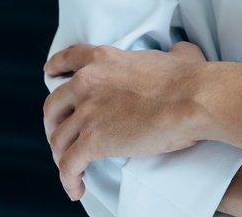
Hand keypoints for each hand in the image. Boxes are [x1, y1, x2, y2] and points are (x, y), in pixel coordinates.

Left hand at [42, 40, 208, 199]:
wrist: (193, 100)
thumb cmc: (191, 79)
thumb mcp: (177, 55)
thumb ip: (171, 52)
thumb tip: (181, 52)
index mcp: (105, 59)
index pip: (69, 59)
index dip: (55, 67)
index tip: (49, 74)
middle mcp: (89, 81)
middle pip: (53, 105)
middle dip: (53, 123)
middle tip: (61, 135)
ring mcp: (88, 111)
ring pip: (57, 139)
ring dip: (61, 156)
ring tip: (71, 169)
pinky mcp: (92, 140)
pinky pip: (68, 165)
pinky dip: (68, 179)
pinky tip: (76, 188)